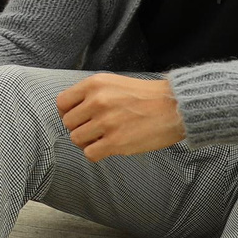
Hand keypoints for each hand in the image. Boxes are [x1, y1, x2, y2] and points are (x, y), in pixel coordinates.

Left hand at [55, 74, 185, 161]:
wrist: (176, 107)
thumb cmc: (147, 97)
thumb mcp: (114, 83)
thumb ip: (92, 94)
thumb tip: (73, 111)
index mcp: (95, 84)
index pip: (62, 102)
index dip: (67, 113)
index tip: (78, 118)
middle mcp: (97, 101)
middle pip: (68, 123)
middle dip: (80, 128)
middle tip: (95, 130)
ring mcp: (106, 122)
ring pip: (76, 139)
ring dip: (87, 142)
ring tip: (103, 139)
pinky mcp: (116, 142)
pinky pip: (89, 154)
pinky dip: (96, 153)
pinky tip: (108, 148)